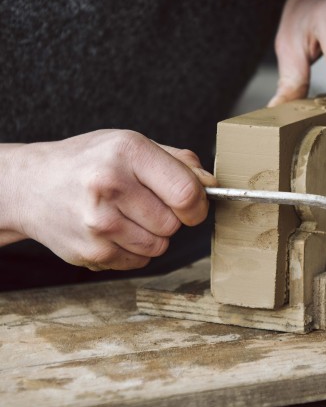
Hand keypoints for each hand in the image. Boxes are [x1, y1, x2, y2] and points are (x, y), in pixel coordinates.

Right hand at [6, 130, 216, 270]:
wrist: (32, 185)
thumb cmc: (88, 161)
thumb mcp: (130, 144)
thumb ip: (177, 161)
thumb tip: (212, 184)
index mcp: (127, 152)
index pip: (186, 193)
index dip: (198, 205)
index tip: (192, 205)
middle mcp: (110, 186)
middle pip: (174, 224)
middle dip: (169, 218)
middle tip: (144, 203)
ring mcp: (98, 223)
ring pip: (158, 246)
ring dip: (151, 235)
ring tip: (125, 215)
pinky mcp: (91, 252)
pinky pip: (138, 262)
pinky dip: (133, 250)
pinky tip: (111, 230)